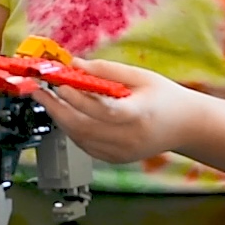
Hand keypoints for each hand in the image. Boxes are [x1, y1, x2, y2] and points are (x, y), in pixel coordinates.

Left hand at [34, 58, 194, 164]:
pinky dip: (72, 130)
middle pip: (84, 127)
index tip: (60, 85)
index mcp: (139, 114)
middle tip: (38, 91)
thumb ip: (107, 70)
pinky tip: (64, 114)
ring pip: (80, 138)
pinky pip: (86, 146)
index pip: (103, 110)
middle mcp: (129, 138)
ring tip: (47, 99)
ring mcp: (122, 152)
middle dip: (56, 108)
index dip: (79, 99)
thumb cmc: (165, 97)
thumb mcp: (141, 76)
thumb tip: (74, 64)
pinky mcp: (116, 159)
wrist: (186, 127)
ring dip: (60, 118)